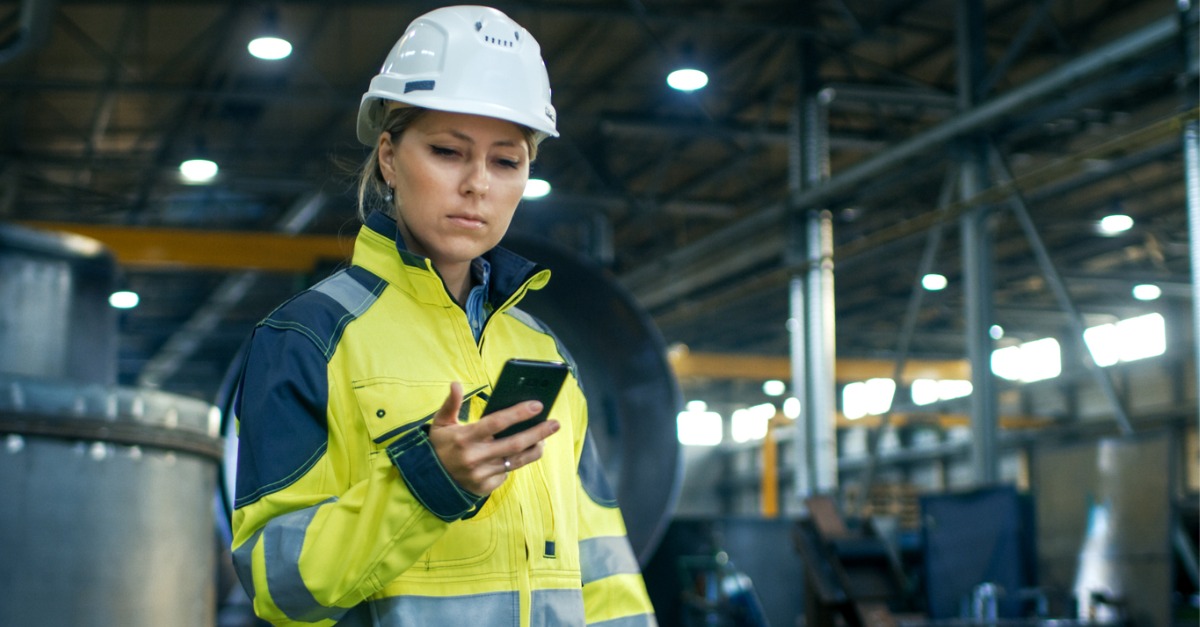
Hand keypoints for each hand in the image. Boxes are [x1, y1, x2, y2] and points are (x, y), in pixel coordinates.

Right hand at [427, 381, 559, 495]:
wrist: (429, 481)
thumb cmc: (439, 446)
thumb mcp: (440, 424)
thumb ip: (450, 404)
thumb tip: (455, 384)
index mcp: (464, 437)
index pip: (497, 423)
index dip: (519, 413)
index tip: (538, 405)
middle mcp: (475, 457)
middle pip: (514, 444)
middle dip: (538, 432)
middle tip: (555, 424)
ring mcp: (481, 474)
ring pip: (516, 461)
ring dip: (534, 449)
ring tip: (545, 439)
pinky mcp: (485, 487)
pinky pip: (507, 473)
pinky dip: (514, 463)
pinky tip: (520, 454)